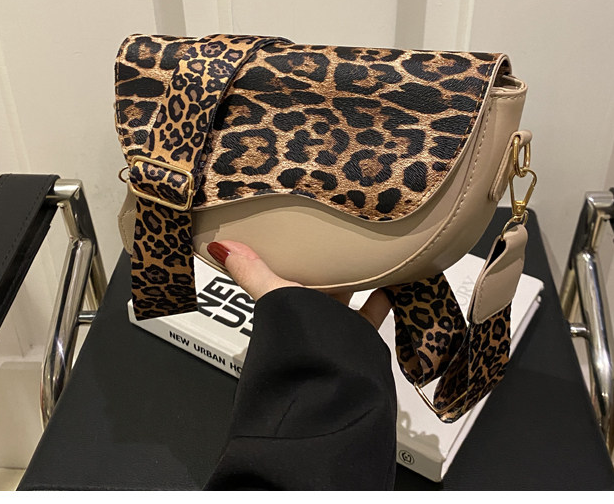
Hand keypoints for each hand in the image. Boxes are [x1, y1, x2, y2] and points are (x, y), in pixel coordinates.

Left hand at [207, 240, 391, 329]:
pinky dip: (383, 296)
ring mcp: (334, 327)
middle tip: (337, 230)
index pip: (286, 272)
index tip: (299, 228)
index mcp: (285, 303)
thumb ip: (252, 271)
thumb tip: (220, 248)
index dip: (291, 253)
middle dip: (326, 261)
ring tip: (366, 247)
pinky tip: (392, 278)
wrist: (331, 384)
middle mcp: (307, 316)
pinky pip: (372, 311)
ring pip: (345, 294)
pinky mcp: (359, 337)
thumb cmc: (298, 340)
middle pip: (317, 282)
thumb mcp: (276, 294)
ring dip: (354, 275)